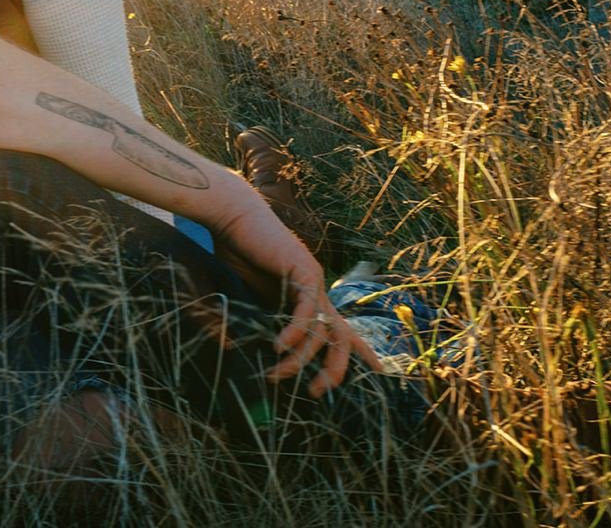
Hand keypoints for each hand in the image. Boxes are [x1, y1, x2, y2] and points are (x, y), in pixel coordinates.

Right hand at [210, 194, 380, 396]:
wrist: (233, 217)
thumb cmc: (236, 253)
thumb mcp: (246, 296)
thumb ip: (250, 322)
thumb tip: (234, 351)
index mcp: (308, 298)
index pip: (341, 329)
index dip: (361, 353)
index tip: (378, 374)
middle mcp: (317, 292)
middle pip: (342, 338)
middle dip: (335, 370)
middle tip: (315, 392)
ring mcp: (313, 282)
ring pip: (321, 332)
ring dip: (299, 359)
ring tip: (275, 374)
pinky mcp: (303, 272)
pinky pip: (306, 311)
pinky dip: (295, 333)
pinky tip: (278, 347)